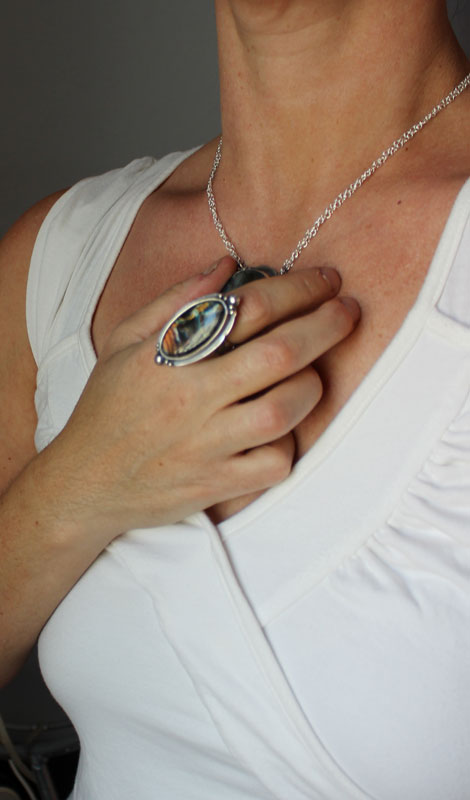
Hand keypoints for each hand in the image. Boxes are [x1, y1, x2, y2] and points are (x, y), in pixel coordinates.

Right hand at [46, 256, 358, 537]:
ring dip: (312, 385)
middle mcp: (192, 399)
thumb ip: (175, 300)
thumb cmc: (106, 407)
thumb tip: (227, 264)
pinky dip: (289, 444)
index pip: (248, 309)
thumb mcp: (124, 341)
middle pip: (279, 355)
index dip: (297, 289)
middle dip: (326, 325)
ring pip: (284, 410)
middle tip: (348, 311)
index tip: (325, 281)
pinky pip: (273, 465)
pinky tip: (284, 429)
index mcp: (170, 356)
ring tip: (315, 372)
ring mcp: (206, 446)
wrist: (84, 484)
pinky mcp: (215, 486)